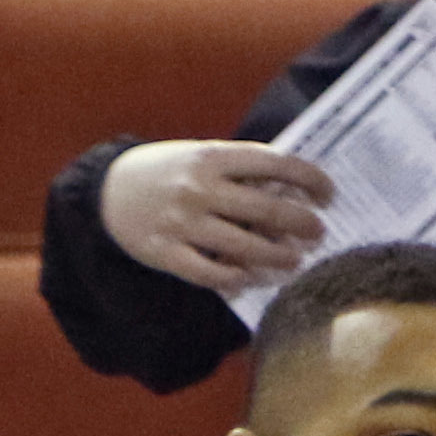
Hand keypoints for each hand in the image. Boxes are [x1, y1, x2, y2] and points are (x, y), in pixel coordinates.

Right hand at [98, 140, 331, 294]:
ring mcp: (182, 222)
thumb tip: (289, 191)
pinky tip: (250, 279)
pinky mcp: (165, 252)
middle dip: (302, 222)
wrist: (106, 191)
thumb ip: (239, 170)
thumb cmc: (165, 171)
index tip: (328, 193)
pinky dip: (234, 278)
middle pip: (266, 208)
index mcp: (212, 156)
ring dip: (277, 256)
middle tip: (319, 233)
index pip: (275, 163)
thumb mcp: (200, 156)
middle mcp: (200, 188)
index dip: (309, 178)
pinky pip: (209, 273)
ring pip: (244, 246)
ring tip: (295, 261)